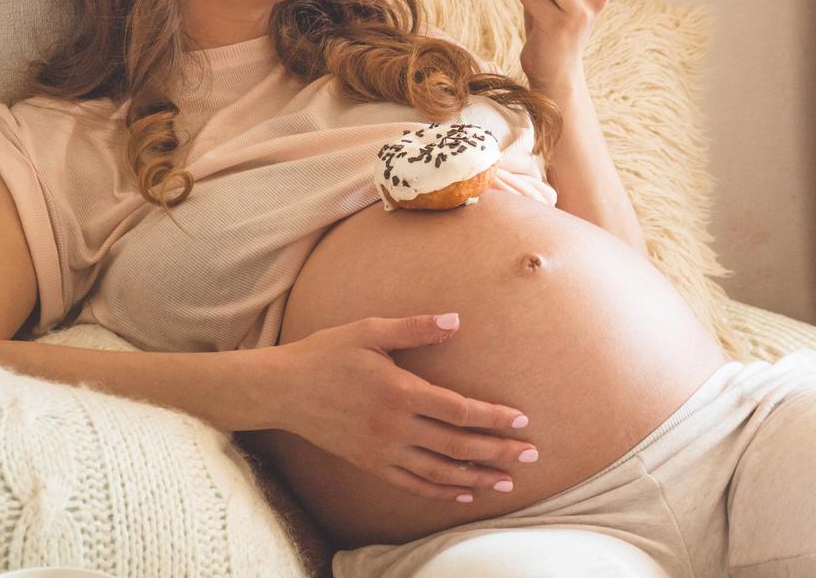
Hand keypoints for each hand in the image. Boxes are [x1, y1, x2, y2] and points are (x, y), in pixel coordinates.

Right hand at [268, 313, 538, 501]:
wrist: (283, 390)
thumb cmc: (328, 353)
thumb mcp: (370, 330)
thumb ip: (416, 328)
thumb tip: (456, 321)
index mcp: (400, 392)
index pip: (459, 410)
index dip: (494, 418)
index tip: (522, 421)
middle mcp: (395, 427)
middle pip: (458, 446)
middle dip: (498, 452)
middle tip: (532, 457)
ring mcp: (382, 451)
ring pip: (440, 471)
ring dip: (477, 478)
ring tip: (507, 482)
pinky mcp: (370, 463)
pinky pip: (413, 483)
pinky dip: (441, 491)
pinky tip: (463, 493)